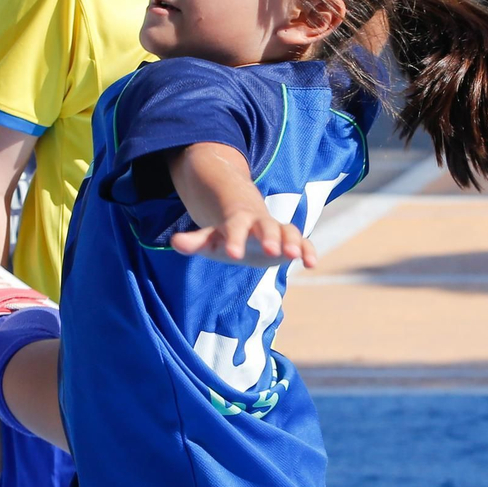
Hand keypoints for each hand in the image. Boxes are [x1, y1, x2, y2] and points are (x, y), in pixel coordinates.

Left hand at [169, 208, 315, 267]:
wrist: (247, 227)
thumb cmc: (225, 236)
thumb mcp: (210, 240)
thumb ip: (195, 241)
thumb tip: (175, 242)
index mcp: (237, 222)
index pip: (234, 228)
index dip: (234, 240)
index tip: (233, 255)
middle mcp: (259, 224)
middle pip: (266, 227)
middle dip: (271, 238)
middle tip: (274, 252)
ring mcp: (277, 231)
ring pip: (288, 232)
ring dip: (293, 243)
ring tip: (296, 257)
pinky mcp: (290, 241)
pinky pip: (303, 242)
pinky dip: (308, 250)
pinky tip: (311, 264)